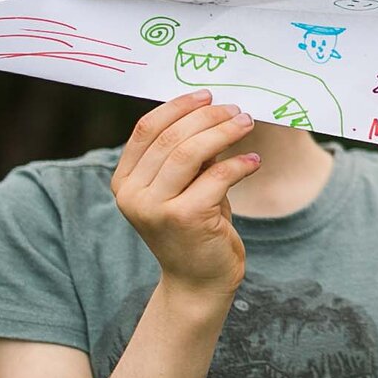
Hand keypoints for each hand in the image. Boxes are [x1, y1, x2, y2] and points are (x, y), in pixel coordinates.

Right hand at [111, 91, 261, 295]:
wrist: (198, 282)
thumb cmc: (193, 226)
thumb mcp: (183, 186)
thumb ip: (186, 153)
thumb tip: (213, 110)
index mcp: (124, 181)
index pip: (147, 129)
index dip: (178, 107)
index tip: (207, 95)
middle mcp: (132, 195)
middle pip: (170, 138)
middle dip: (208, 117)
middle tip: (237, 110)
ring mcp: (156, 208)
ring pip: (190, 153)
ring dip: (224, 133)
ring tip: (247, 124)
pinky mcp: (185, 219)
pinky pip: (217, 176)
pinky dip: (239, 164)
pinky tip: (253, 162)